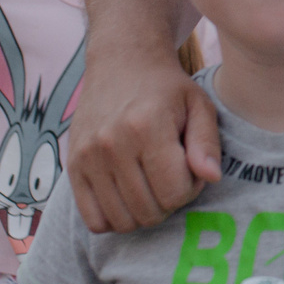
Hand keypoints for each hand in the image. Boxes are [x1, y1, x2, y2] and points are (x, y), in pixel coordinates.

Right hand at [66, 44, 221, 232]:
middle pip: (149, 211)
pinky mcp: (72, 165)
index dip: (191, 188)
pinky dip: (114, 219)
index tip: (190, 168)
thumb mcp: (199, 105)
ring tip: (151, 186)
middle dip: (169, 203)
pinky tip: (127, 197)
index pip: (175, 192)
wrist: (121, 62)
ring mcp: (87, 156)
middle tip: (171, 177)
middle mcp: (112, 143)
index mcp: (147, 126)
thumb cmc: (167, 88)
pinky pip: (93, 219)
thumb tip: (211, 177)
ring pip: (122, 221)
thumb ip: (207, 143)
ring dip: (143, 213)